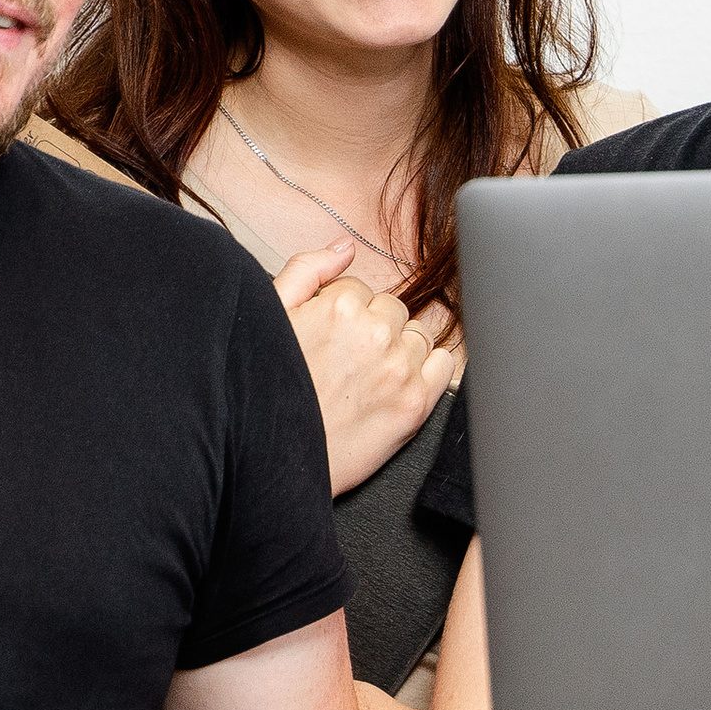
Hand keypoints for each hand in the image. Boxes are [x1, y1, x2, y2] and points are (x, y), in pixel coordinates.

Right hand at [274, 243, 457, 495]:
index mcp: (340, 304)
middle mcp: (376, 333)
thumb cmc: (266, 391)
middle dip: (374, 329)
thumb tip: (345, 247)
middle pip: (393, 311)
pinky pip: (444, 365)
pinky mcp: (416, 404)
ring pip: (418, 336)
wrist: (276, 462)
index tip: (330, 340)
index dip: (343, 314)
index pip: (361, 290)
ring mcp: (400, 369)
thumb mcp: (271, 316)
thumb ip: (308, 271)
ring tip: (366, 378)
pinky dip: (428, 370)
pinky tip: (397, 385)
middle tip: (346, 362)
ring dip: (399, 350)